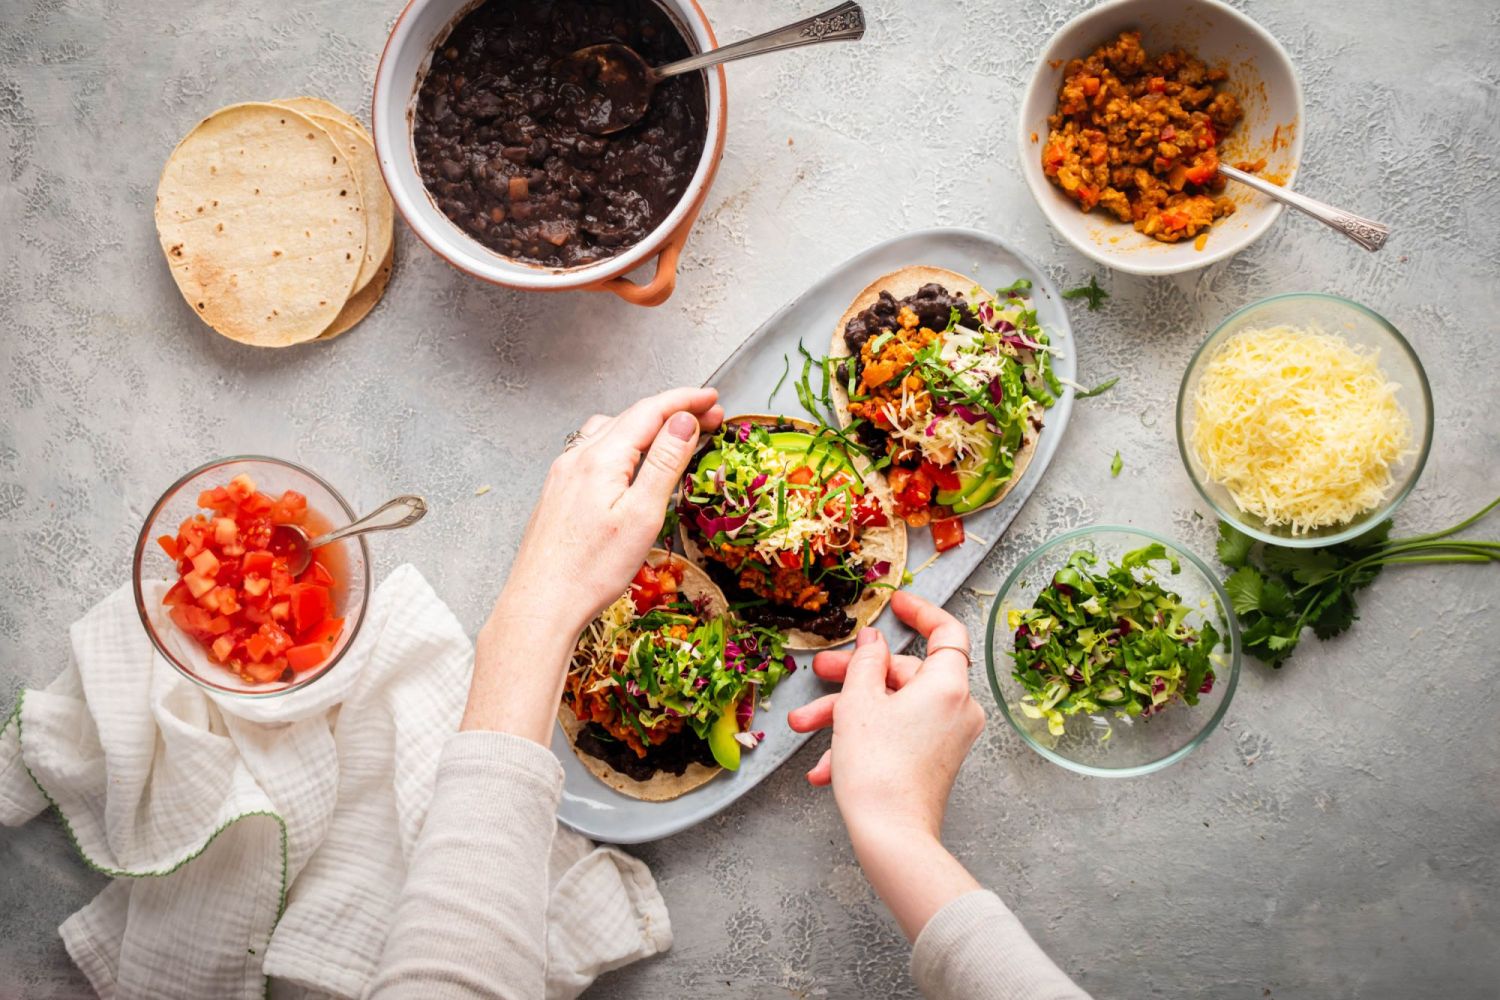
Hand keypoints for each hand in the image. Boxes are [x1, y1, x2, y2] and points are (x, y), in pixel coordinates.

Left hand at [493, 386, 722, 632]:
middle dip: (672, 412)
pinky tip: (632, 464)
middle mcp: (577, 458)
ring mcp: (563, 474)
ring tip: (674, 437)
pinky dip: (623, 444)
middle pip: (631, 417)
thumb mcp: (642, 515)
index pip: (650, 411)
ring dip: (646, 425)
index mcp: (600, 459)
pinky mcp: (558, 492)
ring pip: (610, 431)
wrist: (541, 603)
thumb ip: (664, 463)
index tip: (712, 398)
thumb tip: (683, 422)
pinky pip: (594, 451)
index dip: (685, 400)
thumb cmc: (591, 571)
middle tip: (708, 418)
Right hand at [787, 590, 986, 938]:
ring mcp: (948, 737)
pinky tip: (825, 767)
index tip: (893, 604)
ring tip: (804, 729)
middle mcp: (957, 708)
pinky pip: (898, 737)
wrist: (892, 838)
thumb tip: (875, 639)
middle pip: (904, 674)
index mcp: (948, 685)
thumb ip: (866, 662)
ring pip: (893, 708)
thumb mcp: (859, 703)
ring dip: (846, 716)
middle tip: (819, 672)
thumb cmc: (877, 767)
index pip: (946, 632)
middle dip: (854, 677)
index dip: (919, 612)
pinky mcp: (935, 762)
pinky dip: (863, 743)